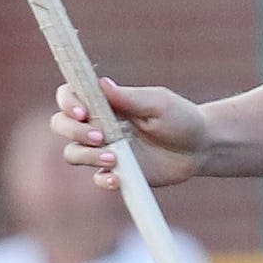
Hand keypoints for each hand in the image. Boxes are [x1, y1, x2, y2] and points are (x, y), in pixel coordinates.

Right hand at [55, 77, 210, 189]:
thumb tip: (101, 83)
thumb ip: (129, 97)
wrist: (201, 148)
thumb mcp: (158, 104)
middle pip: (61, 125)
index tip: (83, 112)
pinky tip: (117, 179)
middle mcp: (98, 125)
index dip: (68, 103)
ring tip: (116, 158)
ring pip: (73, 153)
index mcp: (104, 102)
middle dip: (74, 131)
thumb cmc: (180, 118)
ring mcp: (104, 150)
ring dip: (87, 155)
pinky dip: (102, 180)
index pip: (68, 96)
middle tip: (102, 137)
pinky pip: (96, 178)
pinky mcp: (116, 172)